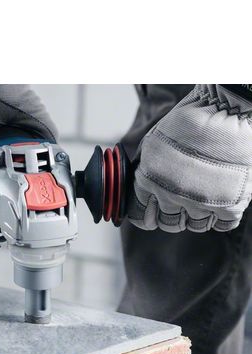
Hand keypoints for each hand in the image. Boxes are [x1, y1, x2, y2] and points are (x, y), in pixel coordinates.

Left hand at [128, 84, 251, 231]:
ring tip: (205, 197)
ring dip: (198, 215)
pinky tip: (222, 203)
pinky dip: (222, 217)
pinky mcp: (229, 204)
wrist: (226, 110)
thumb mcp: (153, 143)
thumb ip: (147, 170)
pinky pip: (223, 224)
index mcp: (149, 182)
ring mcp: (200, 203)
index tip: (152, 214)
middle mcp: (171, 196)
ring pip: (195, 226)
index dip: (147, 216)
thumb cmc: (189, 120)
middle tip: (183, 202)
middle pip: (168, 223)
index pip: (141, 215)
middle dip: (173, 215)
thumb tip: (142, 188)